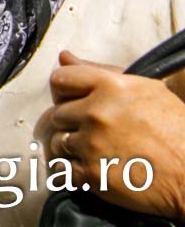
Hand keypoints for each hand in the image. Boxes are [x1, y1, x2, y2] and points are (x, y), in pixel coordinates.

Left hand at [47, 52, 184, 218]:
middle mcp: (97, 113)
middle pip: (57, 113)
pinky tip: (90, 169)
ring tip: (95, 152)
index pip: (60, 79)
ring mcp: (92, 144)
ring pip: (57, 141)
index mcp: (109, 86)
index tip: (74, 101)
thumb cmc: (176, 131)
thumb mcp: (146, 90)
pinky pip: (61, 169)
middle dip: (71, 122)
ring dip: (71, 147)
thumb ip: (99, 71)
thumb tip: (64, 56)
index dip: (64, 91)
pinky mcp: (92, 174)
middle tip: (93, 132)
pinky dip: (71, 171)